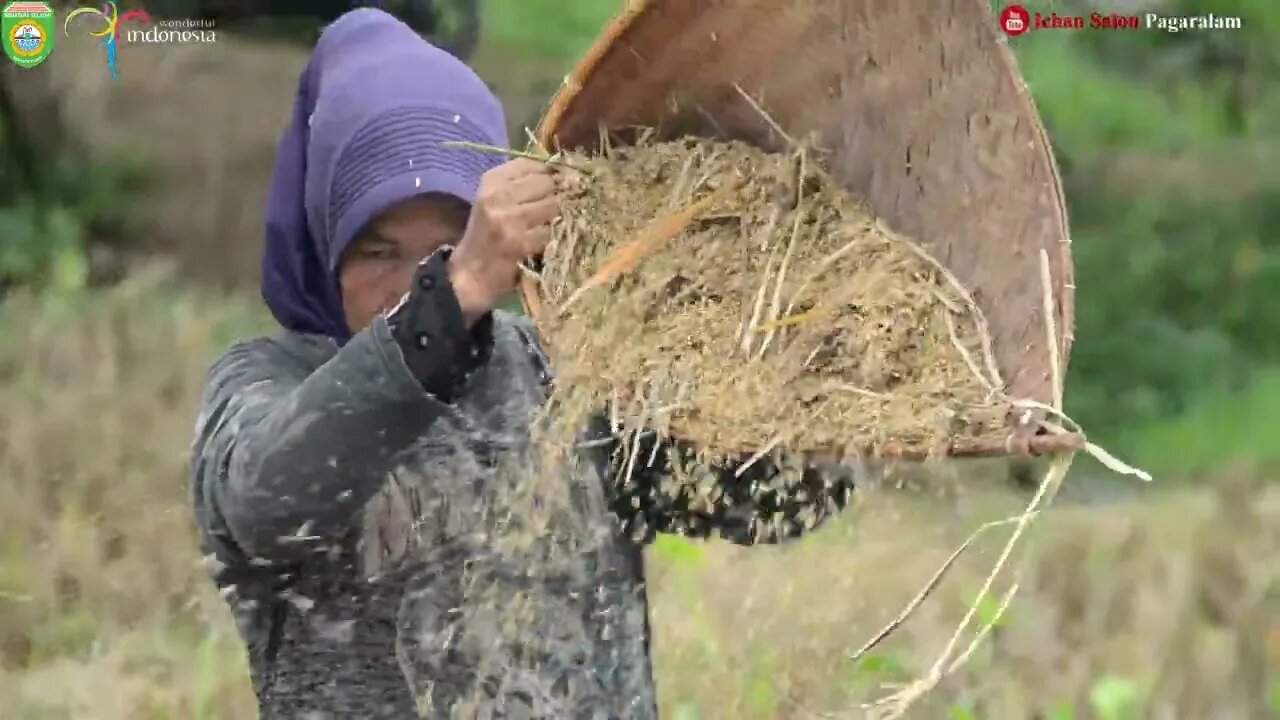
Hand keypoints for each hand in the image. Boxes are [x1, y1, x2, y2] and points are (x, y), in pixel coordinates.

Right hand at [448, 158, 559, 324]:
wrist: (470, 274)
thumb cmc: (486, 235)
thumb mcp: (494, 200)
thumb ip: (521, 183)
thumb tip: (561, 170)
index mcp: (491, 181)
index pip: (532, 163)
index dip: (551, 172)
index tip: (558, 183)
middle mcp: (498, 196)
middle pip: (547, 182)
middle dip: (559, 193)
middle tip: (564, 205)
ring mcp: (509, 219)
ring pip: (553, 205)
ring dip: (561, 214)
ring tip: (558, 221)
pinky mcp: (520, 242)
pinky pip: (552, 230)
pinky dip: (555, 234)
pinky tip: (549, 239)